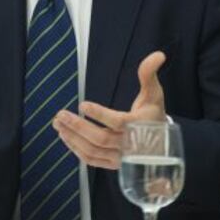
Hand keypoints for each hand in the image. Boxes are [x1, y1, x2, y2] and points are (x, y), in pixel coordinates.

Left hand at [52, 51, 165, 169]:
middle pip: (100, 139)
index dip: (100, 114)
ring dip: (73, 138)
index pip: (118, 122)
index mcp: (140, 125)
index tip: (83, 104)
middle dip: (77, 126)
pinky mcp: (114, 164)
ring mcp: (121, 157)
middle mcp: (130, 145)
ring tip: (58, 124)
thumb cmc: (154, 114)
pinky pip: (92, 161)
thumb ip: (149, 73)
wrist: (161, 143)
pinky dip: (77, 150)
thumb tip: (158, 55)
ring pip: (93, 151)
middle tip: (60, 115)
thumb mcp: (154, 93)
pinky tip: (66, 137)